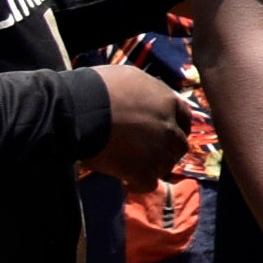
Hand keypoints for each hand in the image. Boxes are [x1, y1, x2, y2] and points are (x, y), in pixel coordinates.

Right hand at [88, 62, 188, 184]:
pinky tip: (126, 183)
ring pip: (165, 166)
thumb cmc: (95, 88)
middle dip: (166, 150)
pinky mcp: (142, 171)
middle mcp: (169, 127)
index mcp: (167, 101)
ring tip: (133, 167)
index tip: (165, 133)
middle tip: (147, 153)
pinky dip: (138, 185)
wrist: (79, 109)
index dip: (175, 127)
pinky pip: (148, 184)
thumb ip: (143, 91)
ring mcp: (158, 151)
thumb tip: (139, 97)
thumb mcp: (128, 77)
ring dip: (152, 167)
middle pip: (178, 145)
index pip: (184, 118)